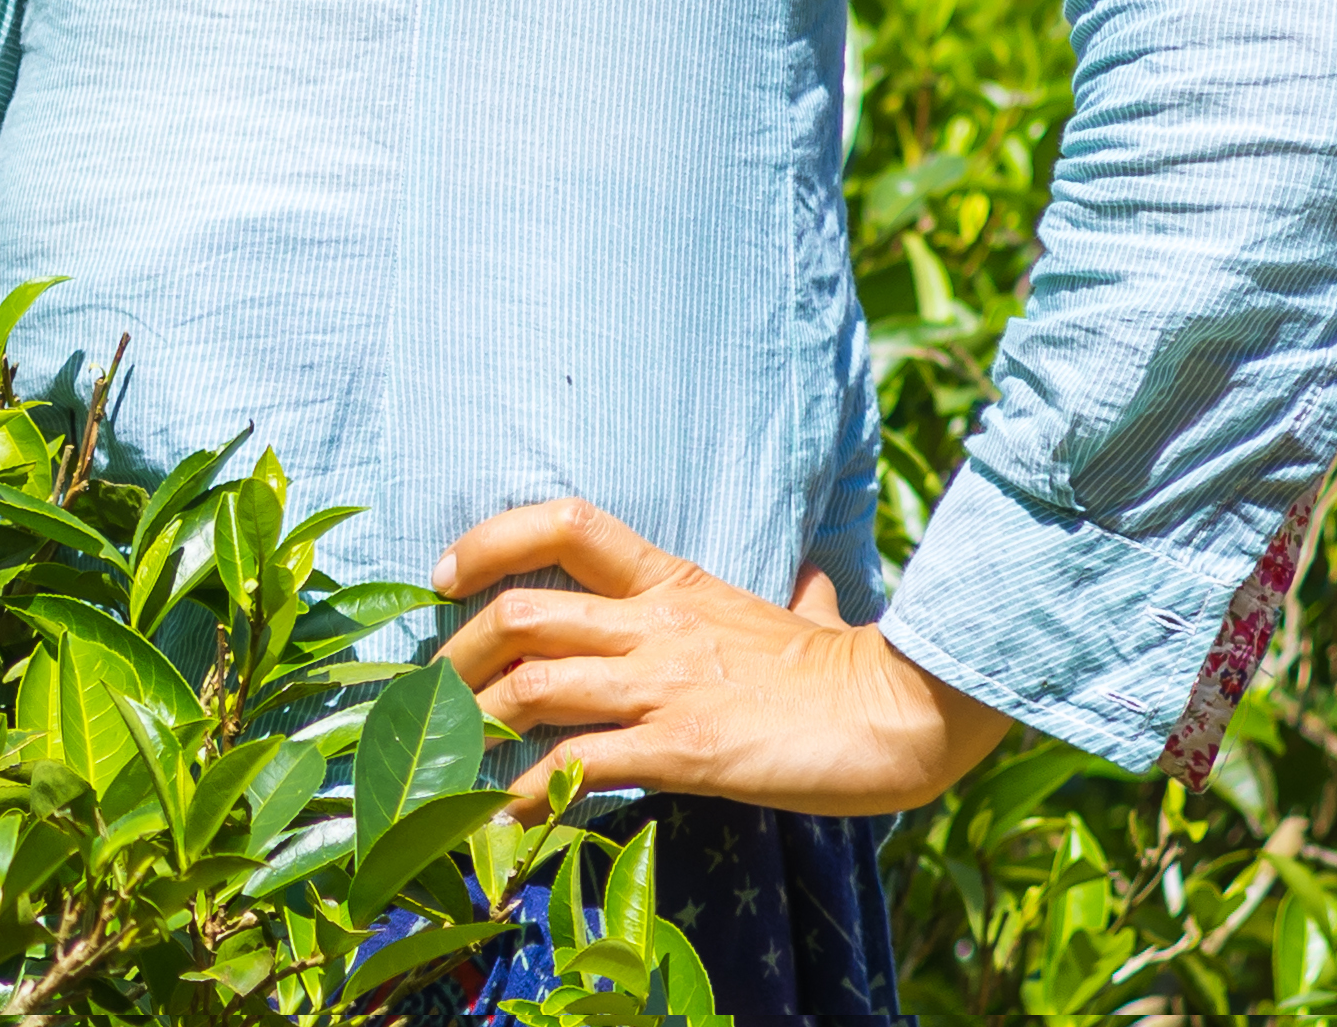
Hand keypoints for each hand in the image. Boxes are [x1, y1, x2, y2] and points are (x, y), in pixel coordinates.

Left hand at [433, 499, 1013, 820]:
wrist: (903, 711)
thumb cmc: (851, 670)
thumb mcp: (805, 612)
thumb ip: (791, 598)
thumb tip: (816, 582)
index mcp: (672, 581)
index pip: (563, 523)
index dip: (488, 541)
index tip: (445, 575)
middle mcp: (653, 624)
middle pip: (519, 613)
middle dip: (457, 652)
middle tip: (433, 694)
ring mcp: (663, 685)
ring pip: (531, 684)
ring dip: (476, 722)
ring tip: (451, 757)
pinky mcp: (682, 749)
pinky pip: (577, 763)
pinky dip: (527, 790)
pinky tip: (508, 813)